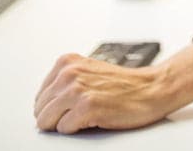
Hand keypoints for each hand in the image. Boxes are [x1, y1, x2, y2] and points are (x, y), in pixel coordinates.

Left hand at [33, 53, 171, 132]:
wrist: (152, 89)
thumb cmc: (125, 85)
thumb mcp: (88, 72)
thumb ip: (65, 81)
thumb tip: (43, 104)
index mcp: (67, 62)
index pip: (40, 96)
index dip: (55, 106)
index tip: (71, 105)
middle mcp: (69, 73)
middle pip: (40, 110)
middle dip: (57, 116)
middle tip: (80, 112)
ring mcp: (77, 90)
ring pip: (46, 121)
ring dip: (65, 122)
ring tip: (86, 114)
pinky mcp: (86, 107)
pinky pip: (63, 129)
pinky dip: (77, 129)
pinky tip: (94, 118)